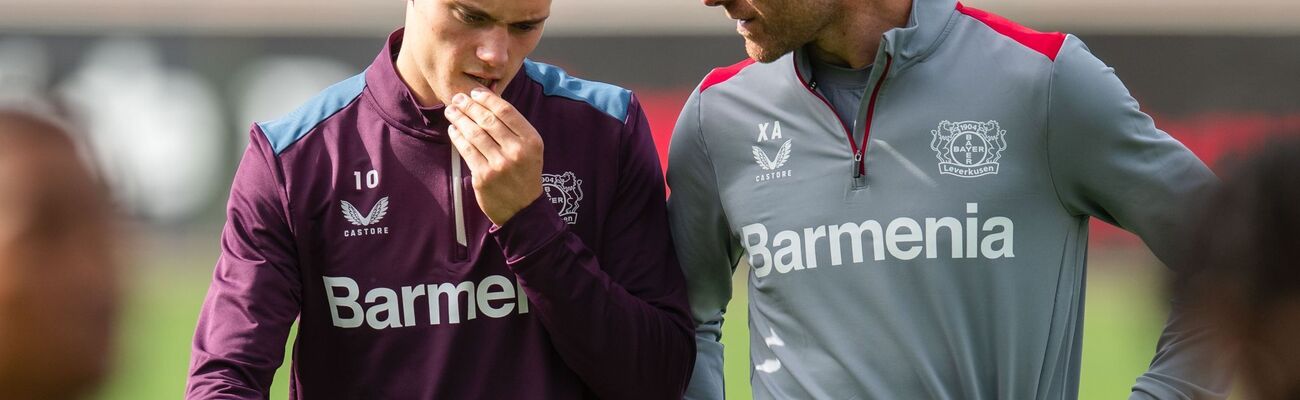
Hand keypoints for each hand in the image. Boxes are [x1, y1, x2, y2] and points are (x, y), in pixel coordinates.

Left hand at [444, 88, 543, 225]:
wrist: (524, 209)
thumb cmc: (524, 174)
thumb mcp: (530, 149)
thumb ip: (514, 129)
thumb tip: (486, 103)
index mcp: (531, 140)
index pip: (506, 111)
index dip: (487, 99)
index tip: (475, 92)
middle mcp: (516, 151)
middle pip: (488, 120)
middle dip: (469, 106)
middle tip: (458, 98)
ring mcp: (499, 165)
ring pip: (474, 133)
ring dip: (459, 118)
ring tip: (451, 110)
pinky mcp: (483, 177)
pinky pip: (466, 150)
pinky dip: (457, 137)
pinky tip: (453, 129)